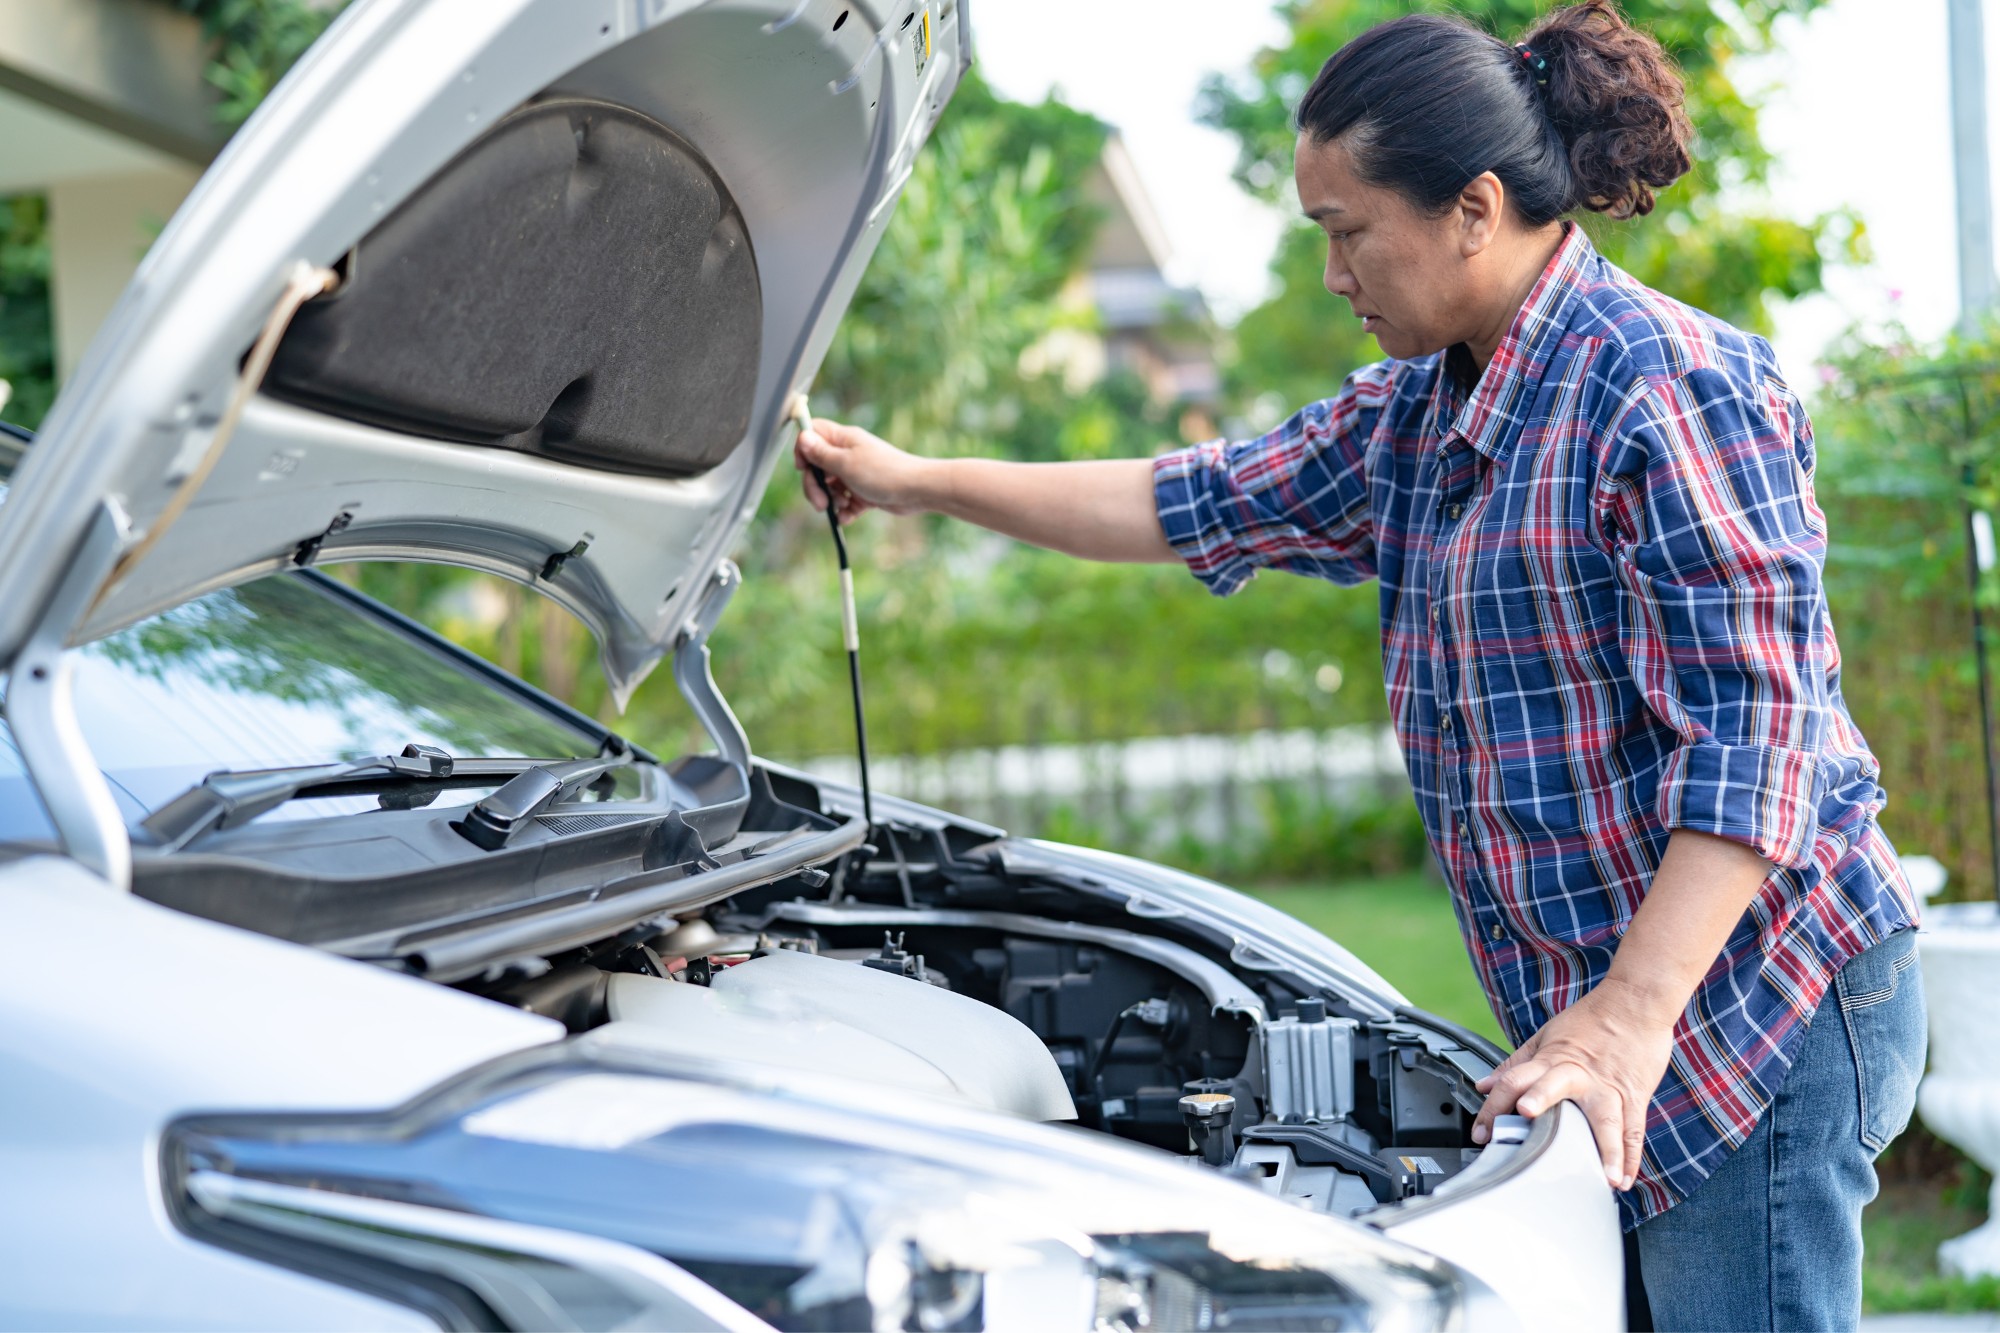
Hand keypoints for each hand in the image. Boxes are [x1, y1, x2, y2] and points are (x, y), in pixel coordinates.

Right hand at [793, 417, 932, 524]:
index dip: (803, 450)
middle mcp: (848, 454)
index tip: (803, 468)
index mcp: (843, 440)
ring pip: (830, 487)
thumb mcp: (845, 463)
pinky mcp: (864, 492)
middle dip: (815, 486)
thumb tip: (803, 437)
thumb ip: (821, 454)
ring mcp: (856, 473)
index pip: (813, 434)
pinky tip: (849, 517)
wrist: (916, 491)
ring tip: (842, 507)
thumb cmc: (884, 472)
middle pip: (817, 466)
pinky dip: (844, 511)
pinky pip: (845, 502)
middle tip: (820, 503)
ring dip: (830, 500)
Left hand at [1470, 978, 1676, 1190]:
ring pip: (1605, 1119)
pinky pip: (1632, 1130)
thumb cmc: (1588, 1022)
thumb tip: (1483, 1086)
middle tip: (1526, 1115)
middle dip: (1539, 1098)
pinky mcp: (1634, 1096)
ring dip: (1606, 1150)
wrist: (1635, 1004)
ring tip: (1604, 1177)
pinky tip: (1624, 1179)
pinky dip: (1630, 1157)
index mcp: (1550, 1060)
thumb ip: (1515, 1064)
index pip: (1513, 1080)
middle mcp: (1577, 1075)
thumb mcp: (1545, 1038)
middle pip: (1554, 1086)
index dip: (1493, 1105)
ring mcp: (1608, 1087)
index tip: (1480, 1133)